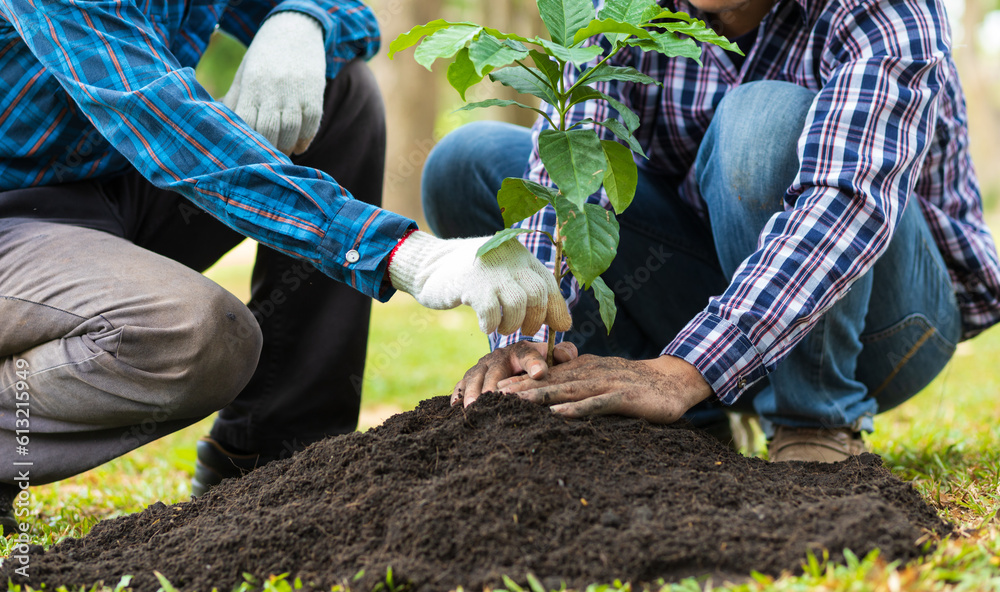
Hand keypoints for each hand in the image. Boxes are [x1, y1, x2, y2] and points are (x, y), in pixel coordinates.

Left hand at [223, 11, 325, 154]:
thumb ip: (235, 101)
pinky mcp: (314, 93)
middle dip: (268, 150)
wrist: (294, 30)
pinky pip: (311, 123)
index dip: (247, 142)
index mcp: (252, 85)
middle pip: (270, 130)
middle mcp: (273, 89)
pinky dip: (305, 139)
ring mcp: (295, 92)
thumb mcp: (244, 75)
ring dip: (286, 148)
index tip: (247, 156)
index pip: (246, 122)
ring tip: (282, 156)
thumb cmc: (263, 59)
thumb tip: (221, 128)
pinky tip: (298, 147)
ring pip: (291, 130)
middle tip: (265, 163)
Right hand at [388, 231, 572, 334]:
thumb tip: (563, 323)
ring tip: (503, 328)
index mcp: (521, 255)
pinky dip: (491, 325)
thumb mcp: (504, 274)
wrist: (430, 264)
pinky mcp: (471, 283)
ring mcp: (490, 270)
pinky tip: (485, 326)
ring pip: (518, 304)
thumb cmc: (472, 276)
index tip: (558, 327)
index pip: (549, 283)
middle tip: (525, 330)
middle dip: (535, 319)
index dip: (556, 308)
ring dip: (513, 324)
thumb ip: (530, 291)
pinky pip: (491, 311)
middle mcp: (509, 258)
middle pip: (537, 293)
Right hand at [453, 341, 578, 406]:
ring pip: (475, 378)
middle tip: (491, 397)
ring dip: (472, 392)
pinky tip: (455, 408)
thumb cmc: (538, 362)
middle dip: (491, 384)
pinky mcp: (470, 377)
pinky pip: (461, 385)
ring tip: (472, 408)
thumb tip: (565, 355)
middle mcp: (498, 357)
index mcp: (521, 351)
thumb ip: (564, 353)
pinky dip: (457, 395)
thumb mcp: (552, 356)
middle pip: (494, 370)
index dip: (535, 363)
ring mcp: (482, 366)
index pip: (529, 356)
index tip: (541, 372)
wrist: (514, 359)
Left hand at [498, 354, 713, 423]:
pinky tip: (558, 415)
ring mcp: (605, 384)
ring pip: (566, 390)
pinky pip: (596, 404)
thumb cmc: (635, 384)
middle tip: (490, 395)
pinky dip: (577, 409)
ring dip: (538, 396)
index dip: (518, 380)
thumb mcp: (602, 379)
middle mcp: (589, 373)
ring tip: (513, 403)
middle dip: (518, 388)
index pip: (545, 374)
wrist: (673, 381)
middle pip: (548, 380)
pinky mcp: (622, 398)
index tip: (491, 388)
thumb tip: (552, 397)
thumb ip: (578, 385)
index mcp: (583, 369)